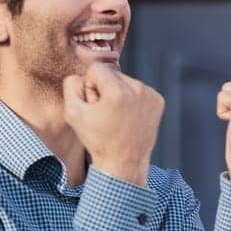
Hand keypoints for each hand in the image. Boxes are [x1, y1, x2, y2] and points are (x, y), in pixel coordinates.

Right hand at [63, 63, 163, 185]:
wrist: (124, 162)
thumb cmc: (96, 139)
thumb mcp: (72, 113)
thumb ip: (71, 85)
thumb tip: (82, 73)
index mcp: (117, 91)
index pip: (96, 68)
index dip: (90, 85)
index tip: (94, 104)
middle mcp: (138, 90)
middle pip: (112, 73)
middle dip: (104, 88)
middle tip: (104, 112)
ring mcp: (151, 95)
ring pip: (126, 80)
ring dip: (117, 93)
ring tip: (116, 116)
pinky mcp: (158, 101)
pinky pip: (139, 89)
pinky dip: (131, 99)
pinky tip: (128, 116)